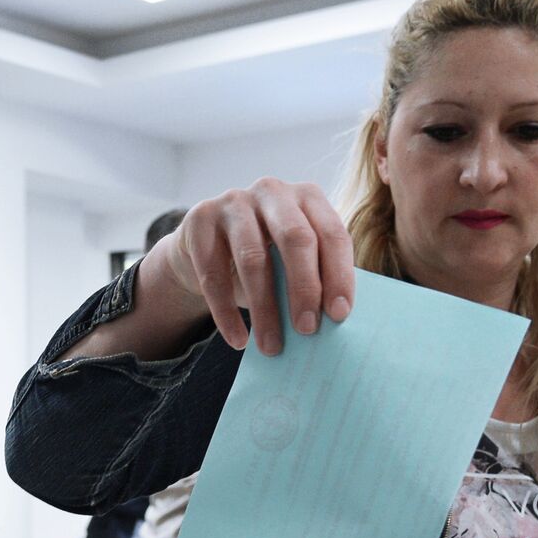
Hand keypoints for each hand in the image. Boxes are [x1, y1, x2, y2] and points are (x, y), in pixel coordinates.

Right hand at [161, 178, 354, 355]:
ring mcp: (233, 201)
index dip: (339, 275)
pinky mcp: (198, 219)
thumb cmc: (266, 258)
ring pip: (253, 259)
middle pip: (295, 238)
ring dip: (265, 310)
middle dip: (305, 288)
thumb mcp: (294, 260)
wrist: (207, 251)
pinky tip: (238, 340)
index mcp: (309, 197)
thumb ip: (316, 277)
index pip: (332, 234)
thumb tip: (337, 322)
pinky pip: (213, 273)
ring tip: (272, 347)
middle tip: (308, 330)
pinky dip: (226, 313)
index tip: (339, 315)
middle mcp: (273, 191)